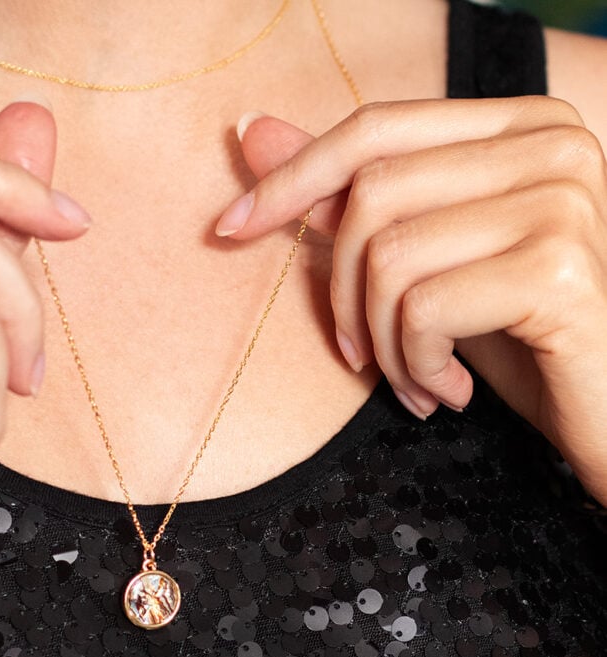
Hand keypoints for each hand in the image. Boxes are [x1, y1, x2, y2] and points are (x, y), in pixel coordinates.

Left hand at [217, 98, 606, 504]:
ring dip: (381, 341)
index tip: (228, 228)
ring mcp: (562, 201)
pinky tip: (449, 394)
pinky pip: (423, 307)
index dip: (291, 179)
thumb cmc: (517, 340)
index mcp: (519, 128)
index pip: (373, 130)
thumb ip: (346, 193)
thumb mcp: (427, 266)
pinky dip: (415, 363)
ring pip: (389, 255)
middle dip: (341, 291)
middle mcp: (550, 145)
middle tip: (359, 354)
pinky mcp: (559, 269)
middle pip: (372, 194)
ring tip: (414, 380)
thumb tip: (252, 131)